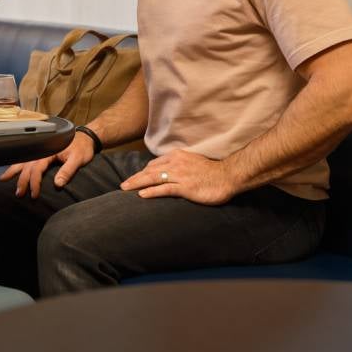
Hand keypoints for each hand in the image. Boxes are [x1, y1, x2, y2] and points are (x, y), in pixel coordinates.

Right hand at [0, 135, 94, 197]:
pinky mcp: (42, 151)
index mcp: (48, 151)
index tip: (33, 195)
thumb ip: (67, 171)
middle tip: (18, 194)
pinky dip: (17, 163)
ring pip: (23, 161)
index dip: (34, 183)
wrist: (86, 137)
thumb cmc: (82, 148)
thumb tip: (57, 184)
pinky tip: (11, 168)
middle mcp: (41, 150)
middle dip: (21, 181)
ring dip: (13, 171)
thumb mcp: (78, 159)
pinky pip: (26, 158)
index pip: (37, 169)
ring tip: (3, 179)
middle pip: (27, 166)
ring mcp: (40, 150)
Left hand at [120, 150, 236, 204]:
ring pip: (153, 178)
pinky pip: (164, 189)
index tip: (134, 178)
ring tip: (125, 189)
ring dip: (137, 183)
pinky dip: (151, 192)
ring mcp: (180, 175)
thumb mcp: (192, 162)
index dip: (142, 172)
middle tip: (123, 185)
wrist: (229, 176)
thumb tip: (169, 171)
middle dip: (135, 178)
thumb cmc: (212, 172)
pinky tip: (141, 195)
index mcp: (177, 156)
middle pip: (150, 171)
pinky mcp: (185, 187)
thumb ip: (180, 165)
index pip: (154, 164)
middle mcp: (176, 163)